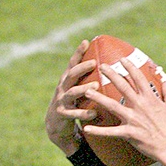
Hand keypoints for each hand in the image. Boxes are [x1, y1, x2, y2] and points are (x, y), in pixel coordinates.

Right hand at [45, 40, 96, 155]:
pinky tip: (94, 113)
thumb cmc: (73, 103)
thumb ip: (88, 79)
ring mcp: (61, 100)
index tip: (86, 42)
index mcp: (67, 80)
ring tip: (95, 86)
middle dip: (82, 68)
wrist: (55, 124)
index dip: (78, 52)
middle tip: (94, 63)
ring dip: (84, 89)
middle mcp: (63, 87)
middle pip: (71, 75)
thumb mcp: (78, 89)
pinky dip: (83, 113)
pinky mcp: (62, 114)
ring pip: (72, 93)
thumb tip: (109, 67)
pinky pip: (73, 114)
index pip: (73, 63)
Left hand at [84, 59, 165, 165]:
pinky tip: (86, 129)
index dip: (129, 67)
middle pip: (122, 86)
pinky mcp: (129, 133)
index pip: (138, 78)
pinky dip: (98, 131)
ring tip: (87, 91)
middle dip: (111, 74)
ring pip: (112, 105)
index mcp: (150, 99)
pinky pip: (110, 132)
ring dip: (98, 98)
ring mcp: (133, 119)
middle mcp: (140, 106)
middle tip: (101, 66)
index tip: (122, 59)